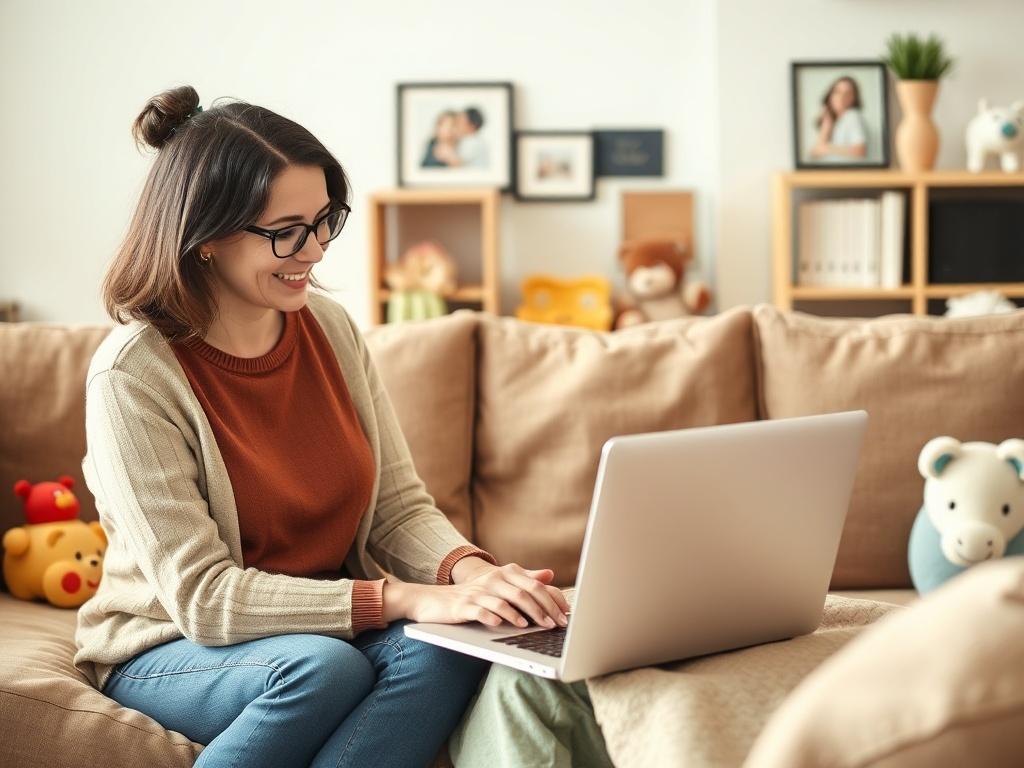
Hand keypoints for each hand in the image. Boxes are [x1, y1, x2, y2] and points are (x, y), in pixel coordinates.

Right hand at [455, 561, 569, 628]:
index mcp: (505, 573)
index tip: (565, 614)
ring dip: (523, 615)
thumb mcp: (501, 584)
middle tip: (555, 625)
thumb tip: (550, 574)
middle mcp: (493, 579)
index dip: (552, 599)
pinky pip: (481, 611)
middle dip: (543, 610)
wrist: (438, 600)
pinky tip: (503, 626)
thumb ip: (525, 579)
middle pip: (523, 593)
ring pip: (505, 602)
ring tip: (536, 626)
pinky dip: (494, 618)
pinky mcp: (463, 605)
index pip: (535, 584)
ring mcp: (478, 592)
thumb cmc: (475, 595)